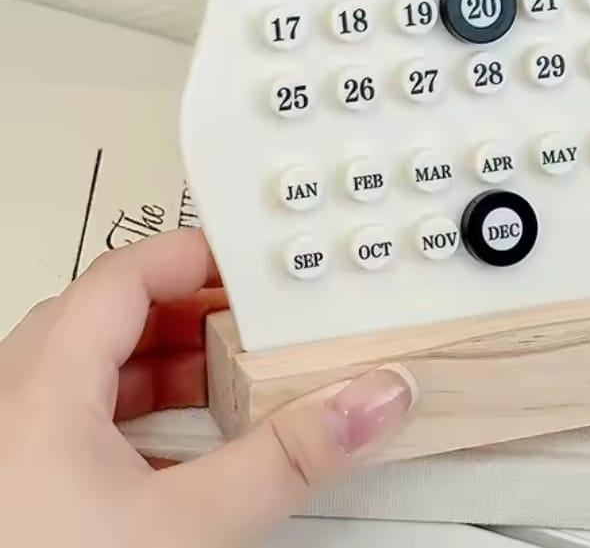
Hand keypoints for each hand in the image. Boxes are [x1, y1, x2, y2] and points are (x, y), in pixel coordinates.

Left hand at [0, 230, 414, 547]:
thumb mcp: (184, 527)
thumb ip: (286, 459)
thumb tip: (367, 401)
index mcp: (41, 386)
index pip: (125, 273)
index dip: (195, 255)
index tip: (252, 262)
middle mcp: (10, 404)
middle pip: (108, 314)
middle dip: (191, 311)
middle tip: (252, 319)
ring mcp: (8, 446)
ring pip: (88, 368)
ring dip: (163, 362)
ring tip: (226, 377)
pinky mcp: (13, 486)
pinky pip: (74, 417)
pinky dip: (134, 412)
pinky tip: (175, 450)